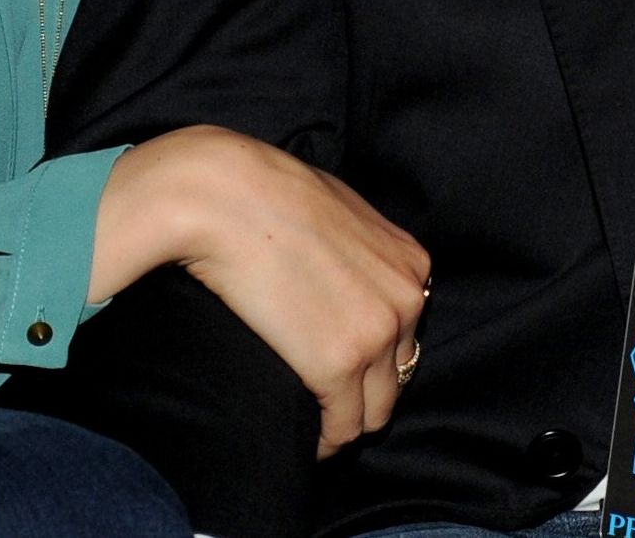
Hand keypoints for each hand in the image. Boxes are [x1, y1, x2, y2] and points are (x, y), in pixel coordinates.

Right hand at [94, 126, 430, 456]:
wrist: (224, 196)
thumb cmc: (268, 193)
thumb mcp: (341, 211)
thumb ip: (361, 251)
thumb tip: (346, 275)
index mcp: (410, 263)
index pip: (408, 335)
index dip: (374, 357)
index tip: (341, 367)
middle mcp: (406, 300)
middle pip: (397, 378)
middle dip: (363, 392)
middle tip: (325, 399)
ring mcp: (375, 335)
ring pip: (373, 413)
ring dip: (344, 422)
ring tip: (313, 423)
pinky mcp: (337, 366)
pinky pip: (341, 431)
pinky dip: (323, 441)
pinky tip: (302, 436)